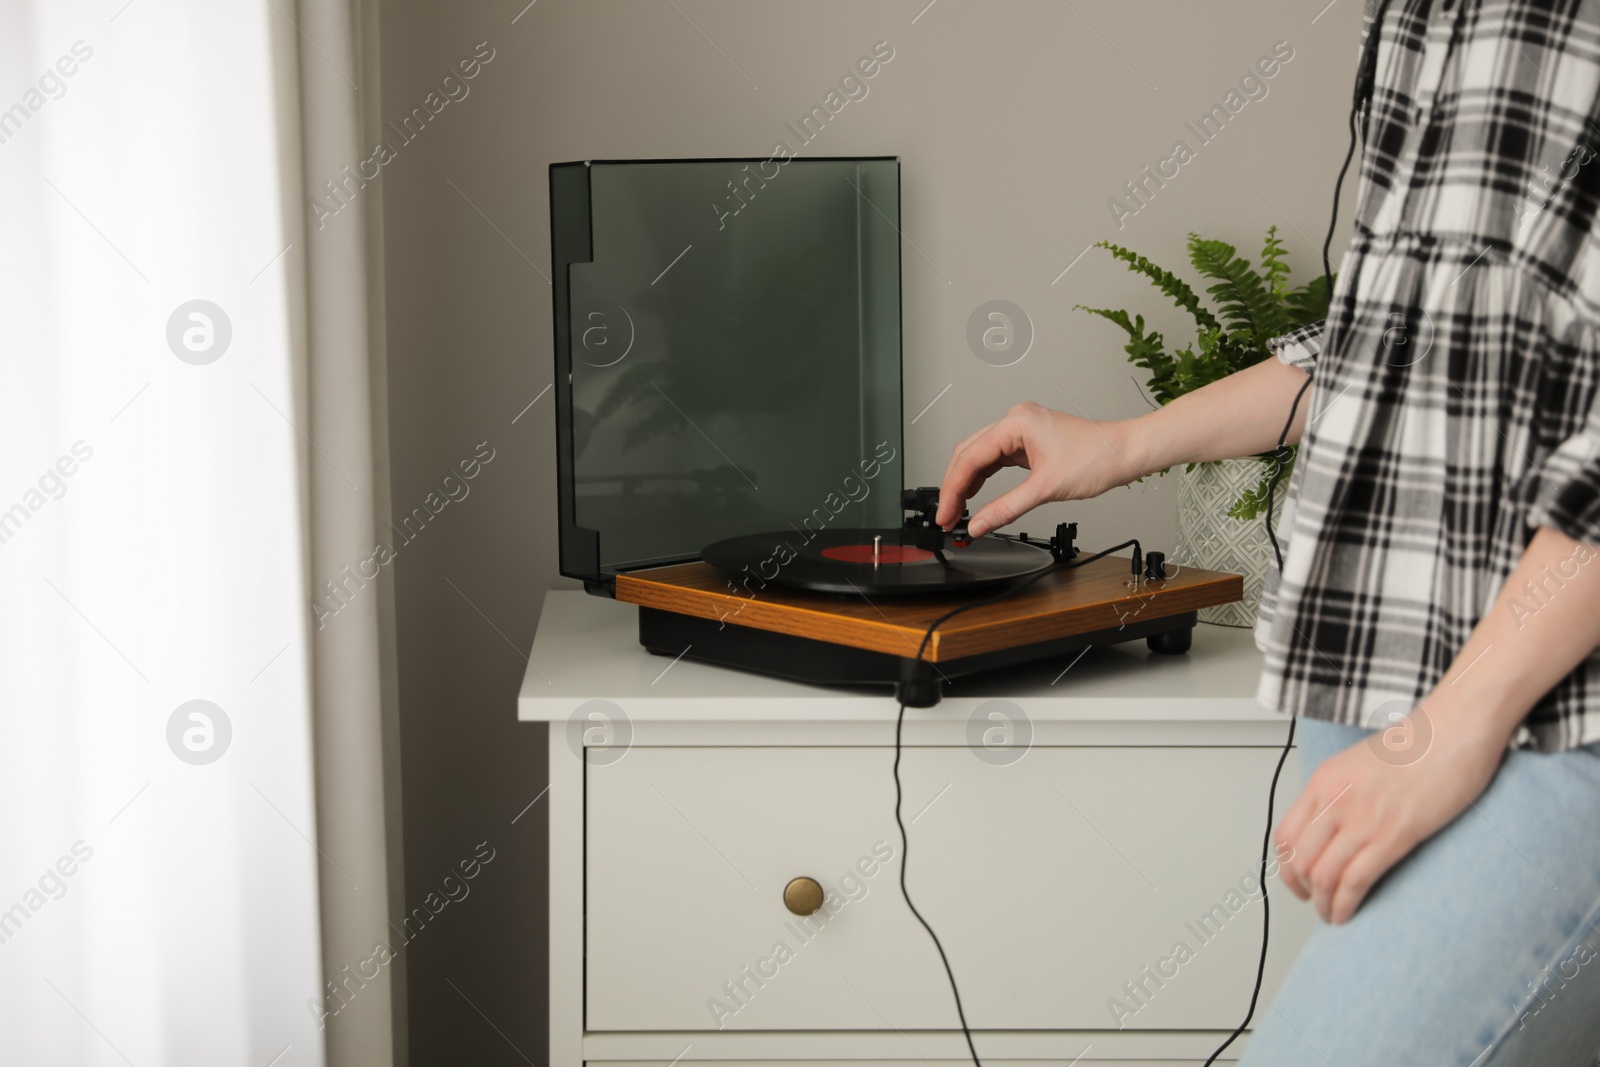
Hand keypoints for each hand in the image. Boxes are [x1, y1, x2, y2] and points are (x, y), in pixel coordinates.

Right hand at [936, 402, 1145, 534]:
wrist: (1125, 453)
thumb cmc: (1097, 458)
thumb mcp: (1046, 489)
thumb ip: (1006, 508)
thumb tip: (979, 524)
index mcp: (1016, 423)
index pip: (970, 457)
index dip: (952, 490)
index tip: (946, 515)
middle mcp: (1015, 421)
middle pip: (968, 453)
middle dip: (954, 486)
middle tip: (947, 517)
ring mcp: (1022, 430)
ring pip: (980, 456)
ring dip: (967, 483)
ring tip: (958, 510)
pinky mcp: (1029, 441)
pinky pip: (996, 459)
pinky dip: (984, 478)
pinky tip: (977, 495)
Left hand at [1274, 703, 1507, 923]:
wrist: (1452, 729)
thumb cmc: (1417, 745)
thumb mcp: (1358, 764)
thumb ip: (1340, 794)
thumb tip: (1332, 829)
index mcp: (1323, 781)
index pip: (1284, 835)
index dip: (1286, 868)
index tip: (1297, 882)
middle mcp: (1335, 799)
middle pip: (1298, 860)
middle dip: (1302, 890)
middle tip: (1315, 903)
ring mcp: (1363, 818)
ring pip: (1323, 876)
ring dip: (1324, 904)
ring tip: (1333, 915)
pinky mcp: (1394, 834)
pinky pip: (1355, 880)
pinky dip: (1346, 904)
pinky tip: (1349, 913)